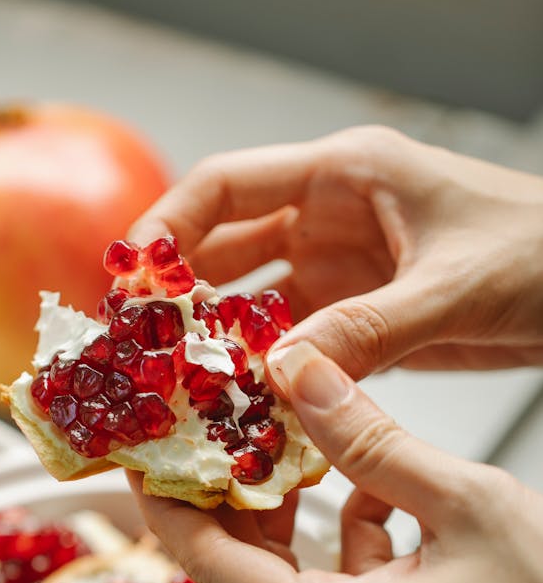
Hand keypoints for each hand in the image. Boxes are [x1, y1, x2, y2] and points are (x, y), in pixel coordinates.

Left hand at [128, 342, 542, 582]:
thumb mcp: (465, 503)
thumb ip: (371, 440)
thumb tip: (301, 375)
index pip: (210, 567)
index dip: (165, 506)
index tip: (141, 457)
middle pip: (248, 575)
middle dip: (233, 501)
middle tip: (217, 435)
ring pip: (298, 582)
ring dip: (298, 517)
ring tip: (298, 451)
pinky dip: (353, 541)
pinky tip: (385, 496)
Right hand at [130, 126, 542, 378]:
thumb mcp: (455, 285)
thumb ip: (369, 328)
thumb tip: (280, 373)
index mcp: (345, 176)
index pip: (226, 188)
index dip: (166, 229)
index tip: (128, 283)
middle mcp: (331, 218)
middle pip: (225, 249)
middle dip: (178, 295)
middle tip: (136, 350)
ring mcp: (343, 270)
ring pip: (254, 304)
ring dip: (218, 341)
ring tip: (176, 387)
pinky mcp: (360, 317)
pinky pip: (295, 344)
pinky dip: (266, 372)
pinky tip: (241, 406)